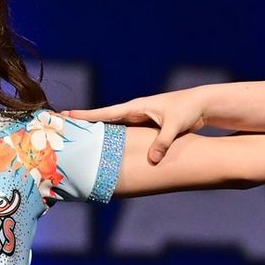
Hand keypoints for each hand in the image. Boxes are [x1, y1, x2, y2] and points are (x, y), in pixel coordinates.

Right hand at [66, 88, 208, 164]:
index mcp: (137, 107)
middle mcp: (135, 111)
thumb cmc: (188, 110)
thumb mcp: (175, 125)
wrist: (202, 104)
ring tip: (79, 139)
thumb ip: (163, 141)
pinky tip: (107, 147)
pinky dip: (115, 138)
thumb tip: (153, 159)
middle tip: (63, 126)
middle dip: (86, 123)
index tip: (66, 115)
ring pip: (114, 127)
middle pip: (105, 119)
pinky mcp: (147, 125)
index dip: (87, 115)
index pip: (107, 112)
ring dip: (99, 132)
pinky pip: (126, 133)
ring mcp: (140, 118)